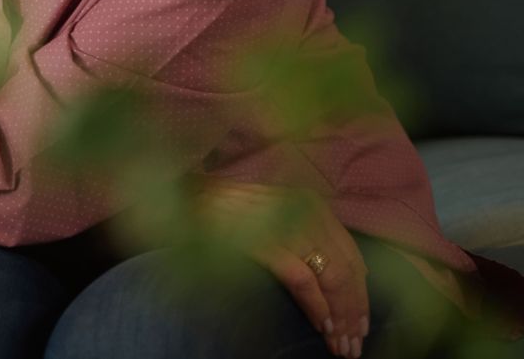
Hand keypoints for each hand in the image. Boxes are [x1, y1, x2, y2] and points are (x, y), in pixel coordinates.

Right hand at [196, 178, 369, 357]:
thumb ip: (299, 235)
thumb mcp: (272, 215)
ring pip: (331, 277)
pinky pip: (301, 279)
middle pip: (346, 270)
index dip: (360, 293)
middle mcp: (305, 212)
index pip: (351, 255)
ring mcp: (286, 224)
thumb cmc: (221, 208)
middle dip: (354, 311)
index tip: (360, 323)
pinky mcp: (265, 240)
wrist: (178, 194)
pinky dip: (316, 305)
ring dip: (340, 316)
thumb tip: (329, 279)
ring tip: (341, 345)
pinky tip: (320, 326)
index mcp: (310, 205)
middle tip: (354, 344)